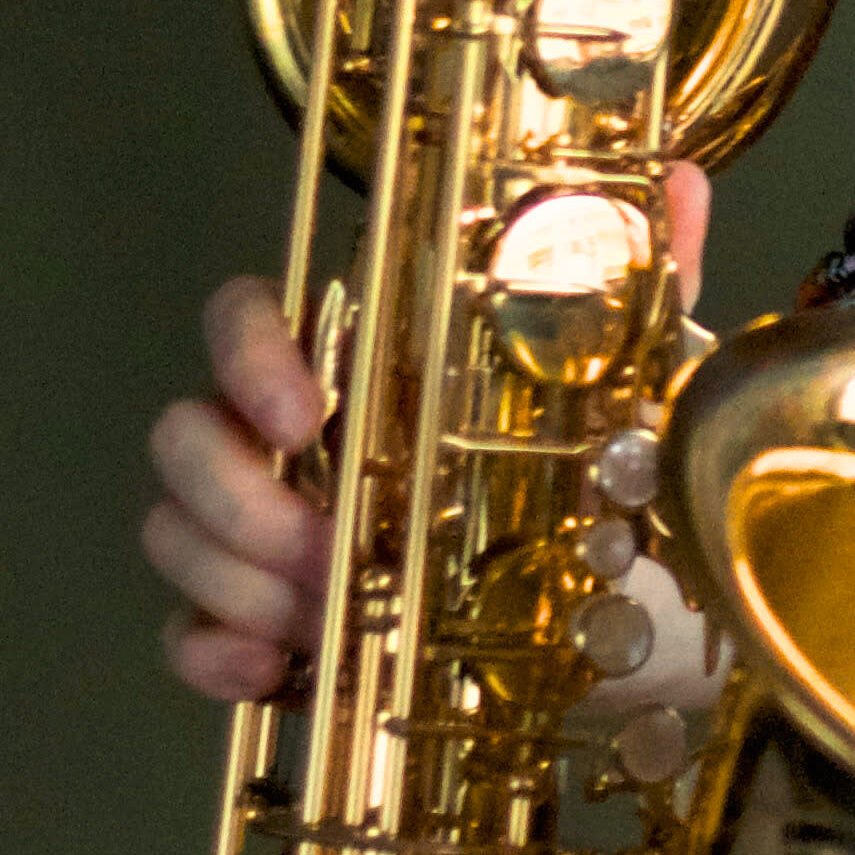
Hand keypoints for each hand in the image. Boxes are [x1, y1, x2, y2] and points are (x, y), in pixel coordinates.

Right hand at [139, 171, 713, 707]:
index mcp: (352, 364)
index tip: (304, 413)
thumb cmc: (587, 479)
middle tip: (333, 554)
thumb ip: (633, 285)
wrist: (614, 618)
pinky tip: (269, 671)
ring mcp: (258, 529)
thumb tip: (678, 183)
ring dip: (239, 582)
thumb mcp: (620, 386)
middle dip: (241, 501)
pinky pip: (184, 633)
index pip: (243, 317)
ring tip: (329, 621)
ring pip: (176, 532)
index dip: (247, 354)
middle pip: (184, 434)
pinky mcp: (257, 622)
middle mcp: (283, 437)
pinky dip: (212, 653)